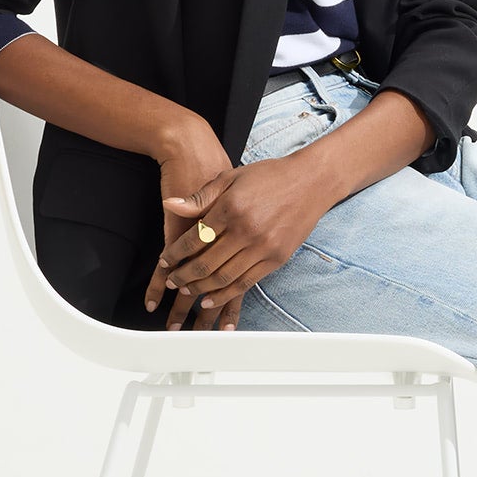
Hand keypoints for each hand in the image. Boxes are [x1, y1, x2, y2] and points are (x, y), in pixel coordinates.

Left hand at [144, 152, 333, 330]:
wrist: (310, 181)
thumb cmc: (269, 177)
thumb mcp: (231, 178)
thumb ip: (201, 197)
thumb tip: (170, 205)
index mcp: (230, 208)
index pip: (194, 239)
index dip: (175, 254)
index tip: (165, 261)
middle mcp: (246, 230)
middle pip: (205, 263)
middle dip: (183, 276)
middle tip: (172, 281)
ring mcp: (263, 247)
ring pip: (224, 278)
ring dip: (201, 289)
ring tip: (187, 292)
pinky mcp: (277, 258)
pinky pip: (246, 283)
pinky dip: (226, 295)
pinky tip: (211, 299)